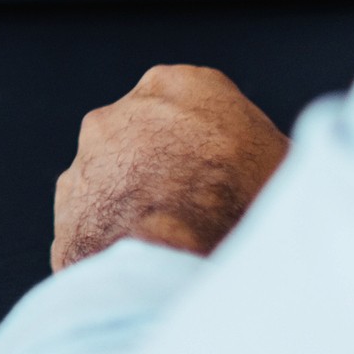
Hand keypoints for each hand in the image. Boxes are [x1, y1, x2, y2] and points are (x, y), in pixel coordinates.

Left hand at [50, 64, 290, 273]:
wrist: (177, 262)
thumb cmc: (243, 208)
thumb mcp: (287, 167)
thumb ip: (266, 151)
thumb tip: (273, 163)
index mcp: (183, 87)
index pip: (200, 108)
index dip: (217, 149)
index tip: (229, 178)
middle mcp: (122, 112)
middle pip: (152, 142)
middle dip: (170, 173)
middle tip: (203, 214)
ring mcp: (87, 157)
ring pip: (117, 181)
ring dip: (137, 206)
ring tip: (174, 247)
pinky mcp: (66, 204)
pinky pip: (94, 222)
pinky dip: (114, 240)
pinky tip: (145, 265)